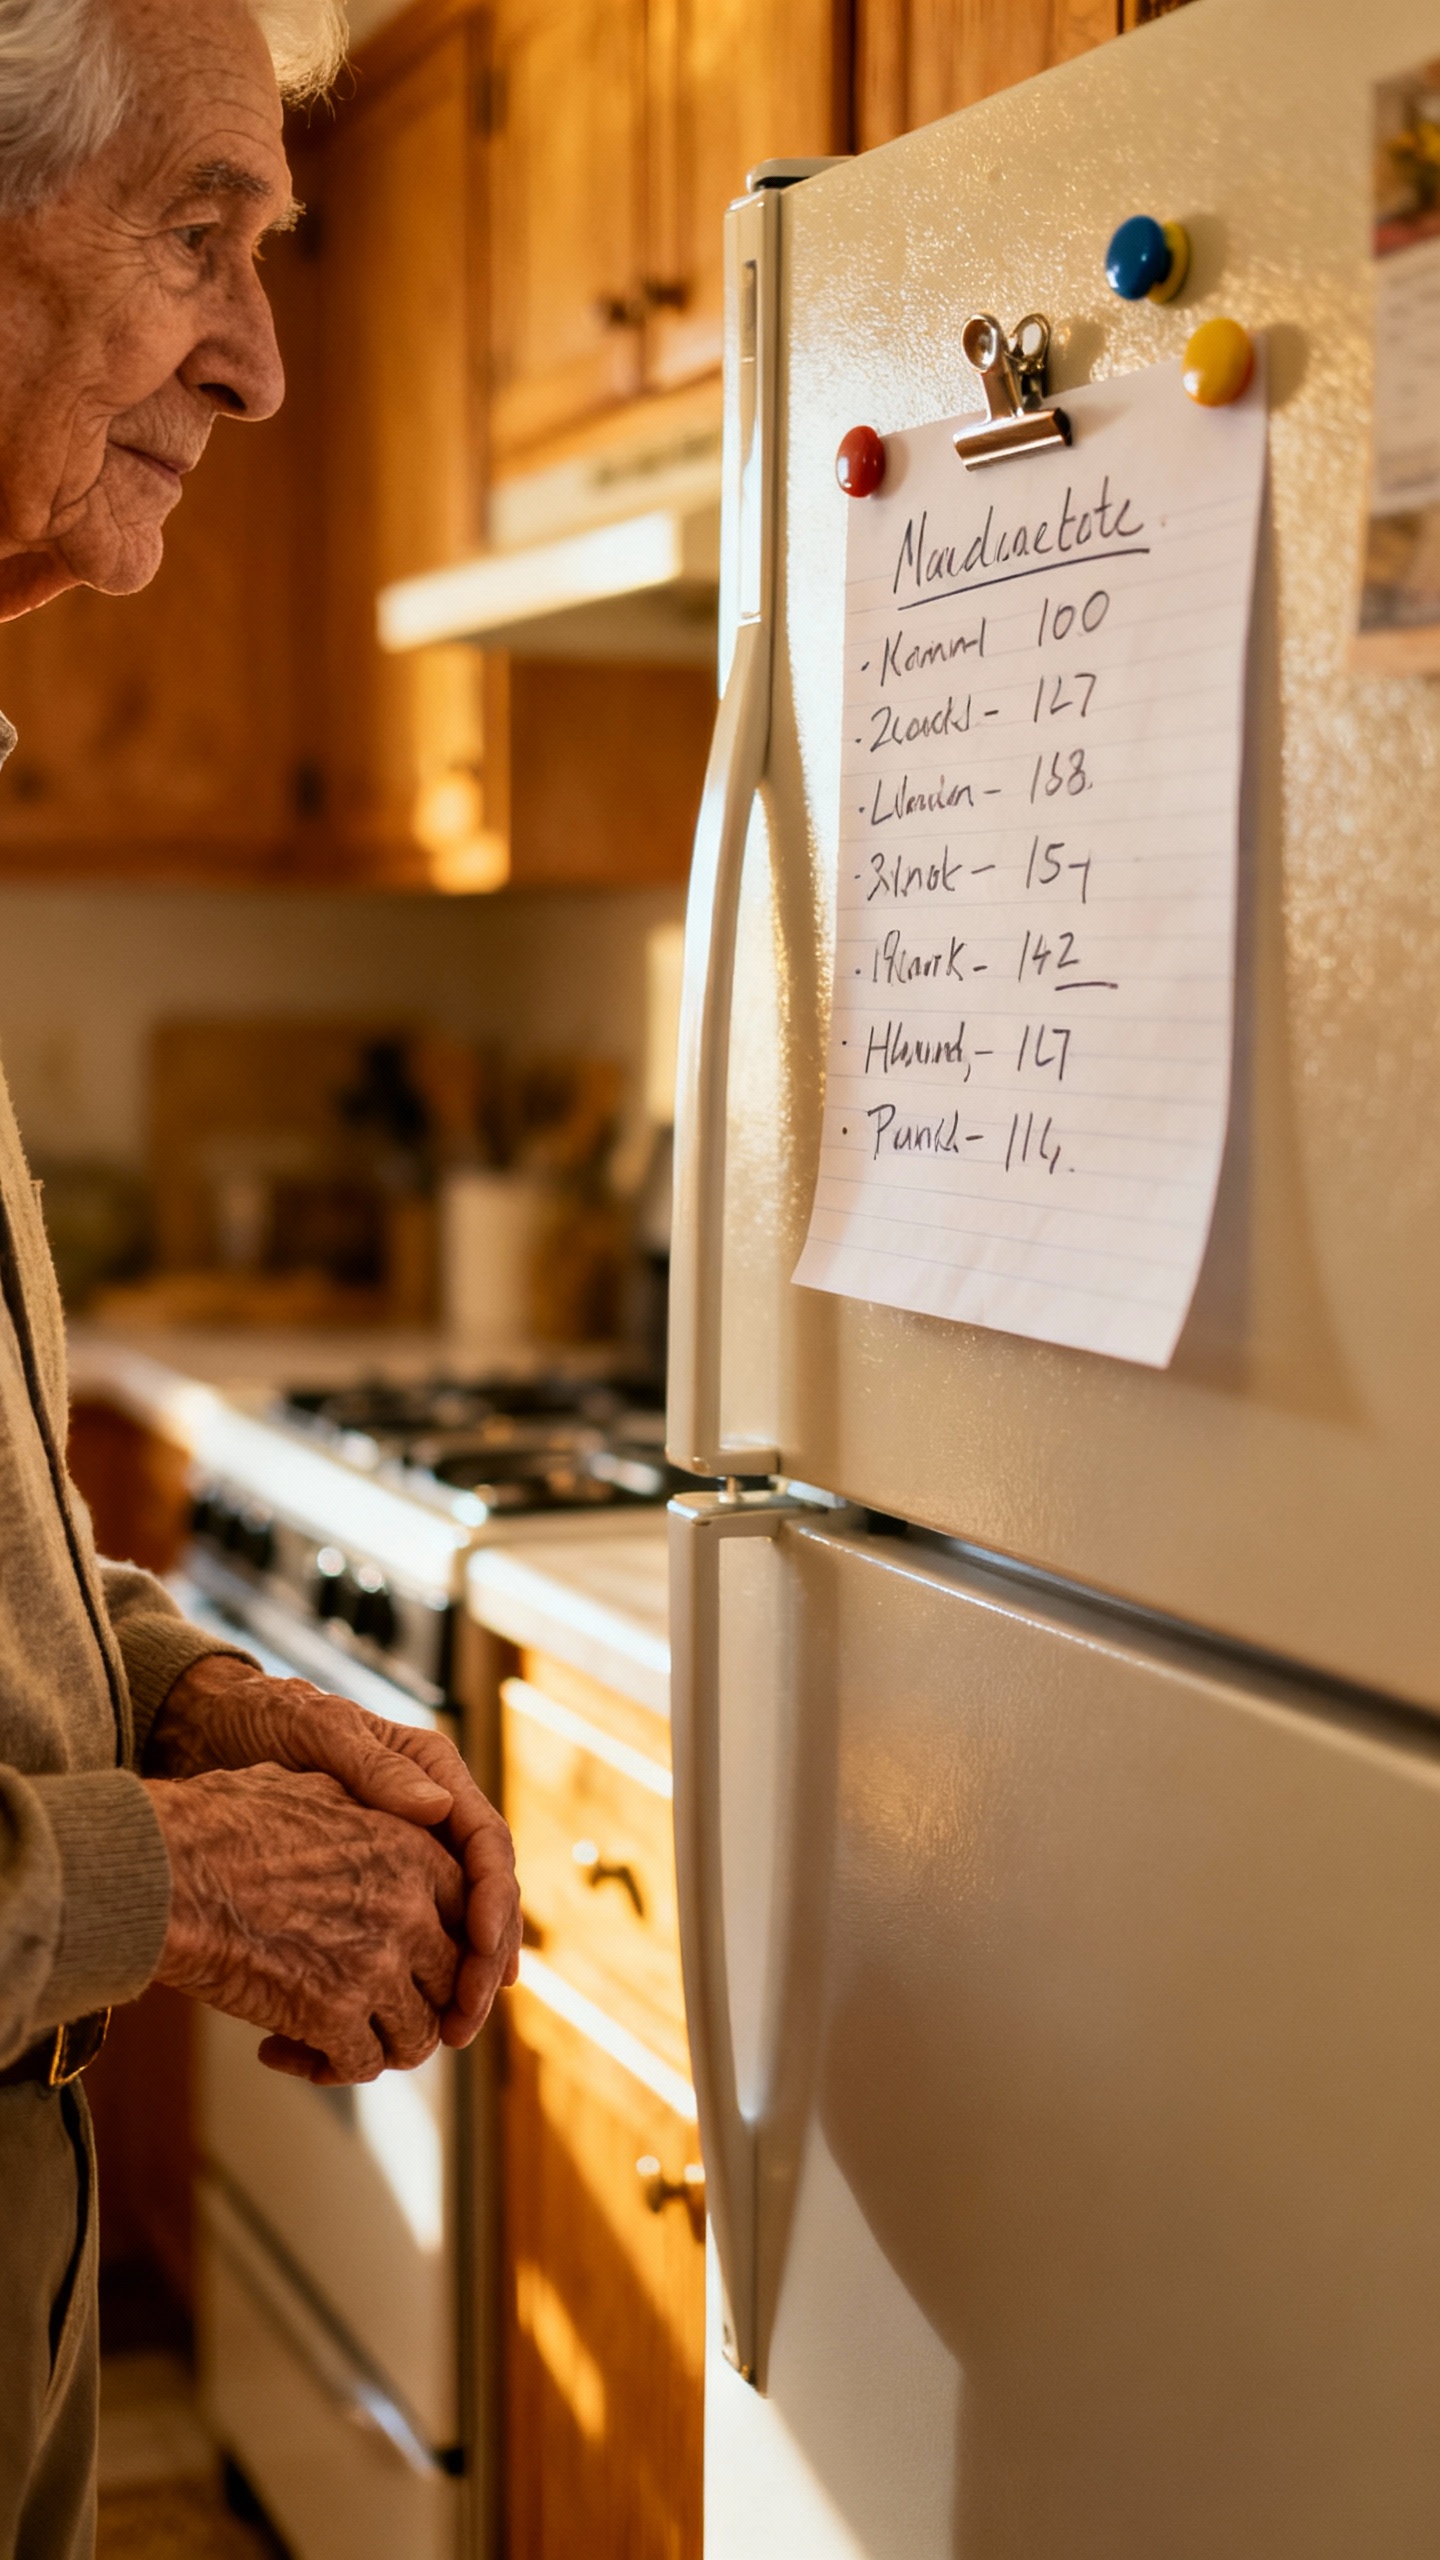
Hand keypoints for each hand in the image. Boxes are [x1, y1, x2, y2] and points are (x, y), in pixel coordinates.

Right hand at [144, 1765, 468, 2083]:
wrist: (164, 1872)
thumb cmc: (221, 1823)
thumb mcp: (316, 1790)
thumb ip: (374, 1812)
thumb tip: (410, 1811)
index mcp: (414, 1848)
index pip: (467, 1914)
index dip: (445, 1948)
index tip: (416, 1969)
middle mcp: (411, 1907)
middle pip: (453, 1981)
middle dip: (419, 2004)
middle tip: (376, 2017)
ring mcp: (377, 1964)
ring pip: (417, 2034)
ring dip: (380, 2047)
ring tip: (330, 2045)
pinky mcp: (333, 2014)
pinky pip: (360, 2064)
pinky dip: (326, 2069)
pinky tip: (278, 2051)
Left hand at [151, 1655, 520, 2043]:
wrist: (212, 1728)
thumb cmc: (266, 1719)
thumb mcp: (317, 1730)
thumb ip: (374, 1767)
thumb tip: (436, 1808)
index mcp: (436, 1774)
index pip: (487, 1845)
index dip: (495, 1902)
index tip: (485, 1949)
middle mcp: (431, 1818)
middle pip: (481, 1898)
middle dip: (481, 1962)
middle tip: (463, 2019)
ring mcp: (405, 1854)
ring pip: (452, 1928)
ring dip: (453, 1985)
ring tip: (442, 2037)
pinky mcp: (372, 1887)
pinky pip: (408, 1938)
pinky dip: (409, 1983)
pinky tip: (399, 2023)